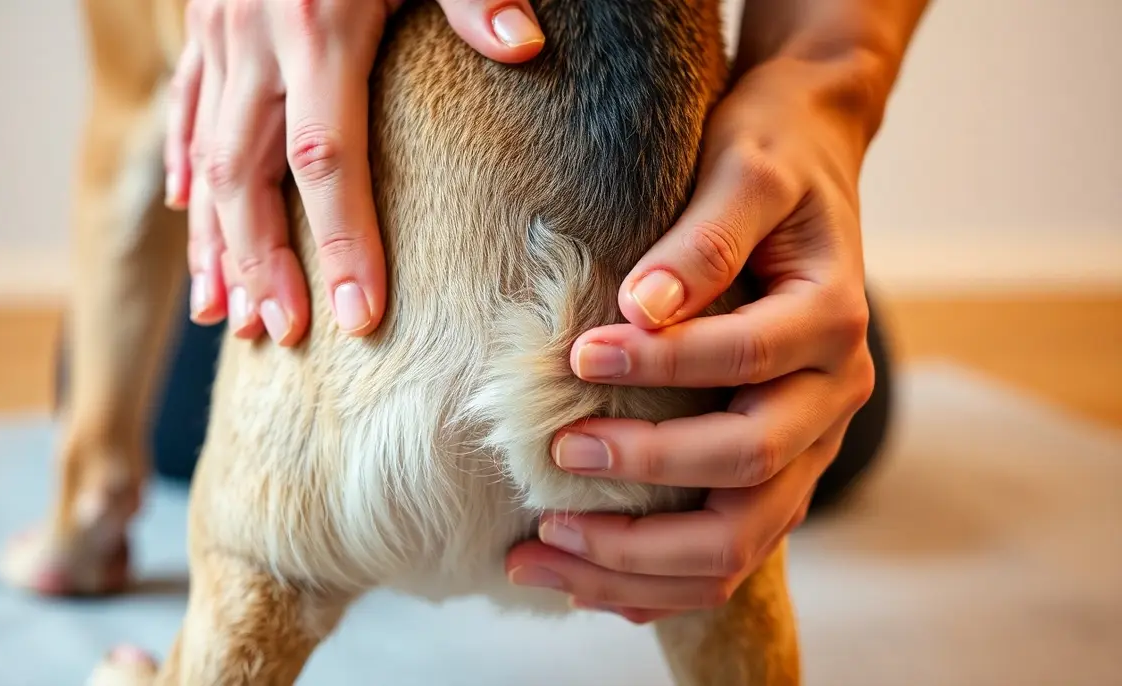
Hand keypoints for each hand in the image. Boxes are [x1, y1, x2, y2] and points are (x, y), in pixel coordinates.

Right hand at [165, 0, 544, 343]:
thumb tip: (525, 44)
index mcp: (317, 29)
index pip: (326, 161)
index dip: (341, 243)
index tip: (359, 317)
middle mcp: (254, 43)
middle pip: (248, 178)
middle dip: (263, 264)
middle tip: (279, 336)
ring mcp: (218, 37)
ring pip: (204, 158)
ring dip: (215, 241)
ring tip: (225, 316)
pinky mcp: (202, 25)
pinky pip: (184, 111)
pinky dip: (186, 172)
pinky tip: (193, 221)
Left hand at [505, 56, 882, 622]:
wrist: (809, 166)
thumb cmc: (770, 161)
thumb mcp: (744, 170)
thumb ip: (704, 238)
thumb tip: (642, 305)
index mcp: (831, 320)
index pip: (744, 360)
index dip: (661, 366)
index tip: (577, 357)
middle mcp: (833, 394)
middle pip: (750, 471)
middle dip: (646, 479)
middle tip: (555, 459)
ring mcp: (808, 442)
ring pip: (739, 539)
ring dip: (639, 563)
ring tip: (538, 557)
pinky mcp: (775, 468)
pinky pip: (731, 549)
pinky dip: (662, 581)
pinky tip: (590, 586)